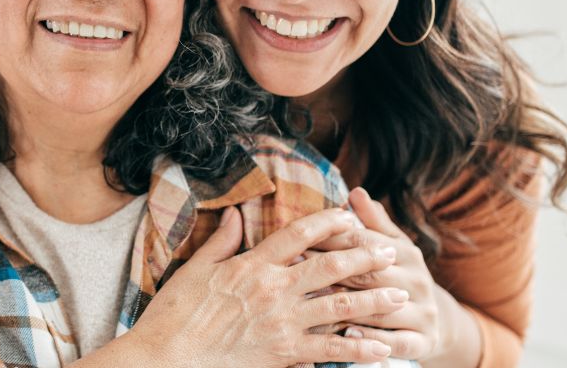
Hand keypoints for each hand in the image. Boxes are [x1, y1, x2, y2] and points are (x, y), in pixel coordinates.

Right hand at [126, 206, 405, 367]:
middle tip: (391, 252)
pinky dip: (359, 349)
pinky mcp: (284, 354)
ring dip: (373, 300)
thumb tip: (234, 214)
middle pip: (329, 266)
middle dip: (364, 257)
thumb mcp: (194, 269)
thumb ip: (221, 242)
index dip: (326, 222)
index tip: (349, 216)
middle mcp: (272, 290)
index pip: (296, 234)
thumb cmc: (174, 314)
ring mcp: (281, 323)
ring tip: (400, 295)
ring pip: (339, 306)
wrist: (166, 358)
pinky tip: (382, 348)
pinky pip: (331, 350)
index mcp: (251, 265)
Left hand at [313, 187, 479, 363]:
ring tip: (314, 305)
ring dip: (347, 307)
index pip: (365, 243)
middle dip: (332, 273)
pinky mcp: (424, 342)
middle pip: (370, 275)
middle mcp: (419, 281)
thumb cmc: (396, 275)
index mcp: (408, 253)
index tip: (300, 242)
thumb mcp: (389, 246)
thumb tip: (356, 191)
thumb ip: (372, 222)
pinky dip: (372, 339)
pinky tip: (348, 334)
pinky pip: (396, 342)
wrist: (431, 320)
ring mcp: (424, 313)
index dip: (331, 240)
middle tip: (298, 274)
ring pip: (381, 309)